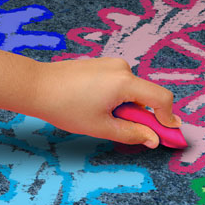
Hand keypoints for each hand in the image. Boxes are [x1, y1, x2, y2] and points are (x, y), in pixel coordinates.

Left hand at [33, 57, 179, 147]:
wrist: (36, 85)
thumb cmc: (65, 107)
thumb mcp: (102, 127)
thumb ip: (132, 134)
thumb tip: (153, 140)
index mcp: (125, 83)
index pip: (162, 99)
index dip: (168, 118)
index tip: (169, 133)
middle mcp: (123, 68)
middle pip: (148, 95)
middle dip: (146, 115)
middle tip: (133, 131)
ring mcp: (113, 64)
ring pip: (135, 90)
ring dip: (131, 106)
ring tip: (106, 116)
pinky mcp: (105, 64)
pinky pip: (124, 83)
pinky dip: (122, 97)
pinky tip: (100, 105)